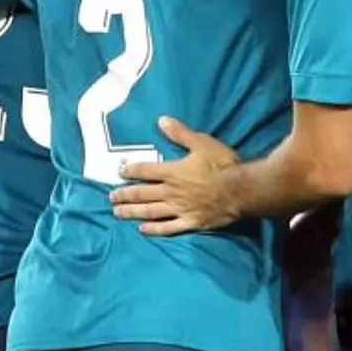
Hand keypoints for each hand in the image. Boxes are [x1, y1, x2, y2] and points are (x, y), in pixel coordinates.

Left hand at [109, 117, 240, 235]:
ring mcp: (179, 209)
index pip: (145, 171)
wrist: (240, 190)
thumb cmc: (222, 165)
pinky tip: (143, 229)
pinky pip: (168, 227)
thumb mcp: (203, 143)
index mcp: (172, 172)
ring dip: (132, 212)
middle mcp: (170, 192)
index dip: (130, 170)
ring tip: (118, 212)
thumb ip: (181, 134)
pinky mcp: (190, 222)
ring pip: (150, 211)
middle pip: (142, 194)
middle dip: (125, 194)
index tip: (119, 171)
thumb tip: (161, 121)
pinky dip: (154, 229)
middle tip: (111, 197)